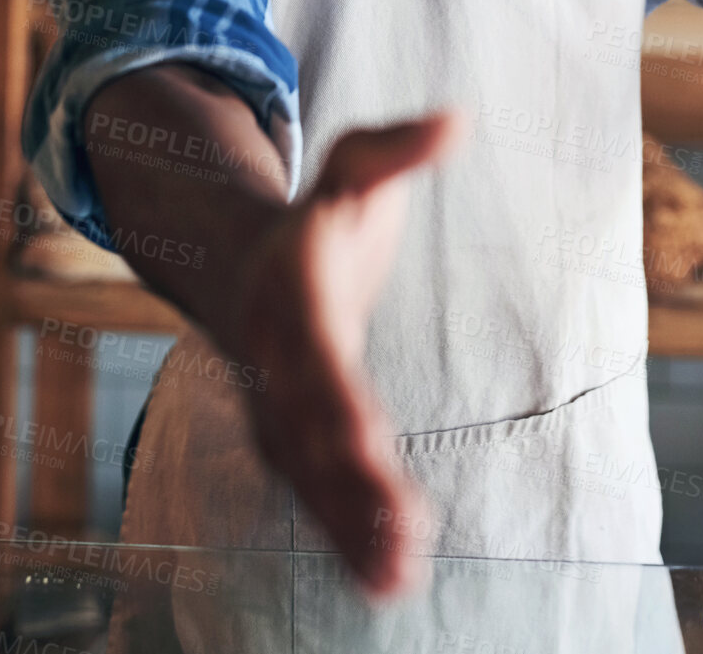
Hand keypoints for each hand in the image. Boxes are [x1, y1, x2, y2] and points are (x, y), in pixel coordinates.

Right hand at [223, 110, 464, 598]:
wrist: (245, 258)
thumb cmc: (321, 210)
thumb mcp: (355, 162)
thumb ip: (400, 148)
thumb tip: (457, 120)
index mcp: (292, 288)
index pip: (316, 350)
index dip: (337, 400)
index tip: (368, 444)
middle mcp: (276, 354)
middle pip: (311, 427)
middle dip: (350, 485)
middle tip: (400, 537)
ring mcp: (277, 401)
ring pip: (308, 474)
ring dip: (348, 528)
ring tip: (396, 581)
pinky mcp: (291, 435)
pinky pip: (313, 491)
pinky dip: (343, 537)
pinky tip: (386, 582)